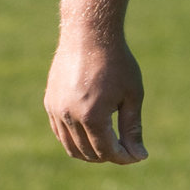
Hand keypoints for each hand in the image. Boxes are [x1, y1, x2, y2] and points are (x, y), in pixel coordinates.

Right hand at [45, 32, 146, 163]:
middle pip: (88, 153)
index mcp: (92, 116)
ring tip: (109, 143)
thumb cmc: (116, 62)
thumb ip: (132, 128)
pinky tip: (91, 132)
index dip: (123, 157)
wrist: (89, 33)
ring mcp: (56, 110)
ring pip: (70, 147)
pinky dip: (74, 139)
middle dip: (108, 156)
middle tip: (125, 149)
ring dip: (90, 152)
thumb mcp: (132, 94)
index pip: (106, 151)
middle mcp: (69, 116)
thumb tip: (139, 156)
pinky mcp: (50, 102)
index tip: (137, 155)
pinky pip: (60, 132)